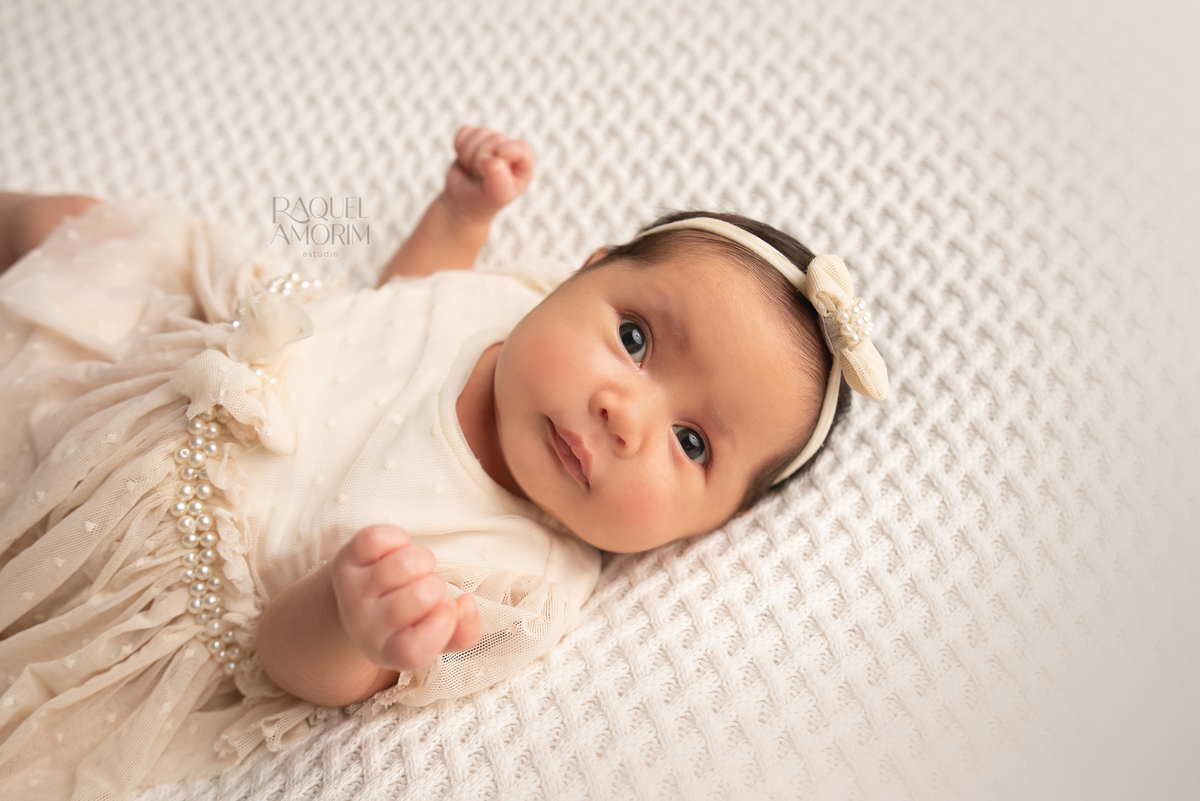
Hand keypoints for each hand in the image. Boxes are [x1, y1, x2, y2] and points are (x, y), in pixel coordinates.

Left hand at [330, 525, 481, 672]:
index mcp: (390, 652)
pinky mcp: (344, 563)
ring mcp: (352, 593)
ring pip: (402, 566)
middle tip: (430, 588)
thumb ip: (464, 632)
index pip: (414, 649)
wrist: (362, 603)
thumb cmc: (410, 620)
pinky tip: (398, 550)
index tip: (449, 608)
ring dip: (423, 559)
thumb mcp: (438, 638)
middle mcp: (365, 627)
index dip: (442, 625)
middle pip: (417, 598)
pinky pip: (376, 540)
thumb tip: (466, 604)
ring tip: (418, 569)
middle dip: (436, 586)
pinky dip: (397, 538)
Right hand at [443, 125, 533, 223]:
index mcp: (524, 163)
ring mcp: (493, 141)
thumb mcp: (496, 196)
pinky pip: (466, 131)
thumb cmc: (485, 200)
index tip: (491, 167)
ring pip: (480, 133)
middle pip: (496, 139)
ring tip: (474, 171)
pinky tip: (466, 161)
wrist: (464, 201)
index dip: (503, 154)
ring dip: (469, 155)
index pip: (521, 147)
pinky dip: (460, 146)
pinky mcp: (475, 137)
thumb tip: (492, 160)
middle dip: (481, 159)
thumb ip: (498, 179)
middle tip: (480, 176)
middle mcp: (511, 149)